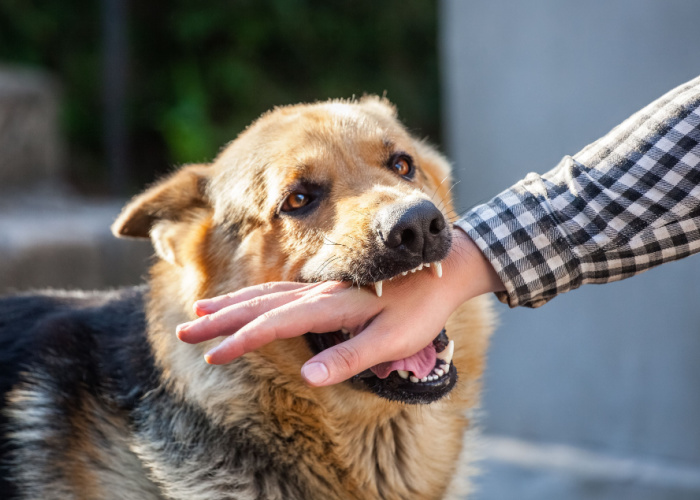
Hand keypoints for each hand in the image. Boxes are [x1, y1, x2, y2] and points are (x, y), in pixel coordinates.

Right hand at [176, 228, 503, 385]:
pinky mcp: (329, 288)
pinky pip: (283, 291)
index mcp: (333, 305)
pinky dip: (256, 297)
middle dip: (221, 318)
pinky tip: (248, 303)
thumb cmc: (422, 307)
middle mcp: (321, 292)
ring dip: (233, 304)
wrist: (445, 266)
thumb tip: (309, 376)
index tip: (213, 354)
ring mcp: (323, 287)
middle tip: (186, 329)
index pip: (277, 324)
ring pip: (267, 293)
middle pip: (260, 304)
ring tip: (202, 310)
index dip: (243, 340)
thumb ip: (351, 356)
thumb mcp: (394, 339)